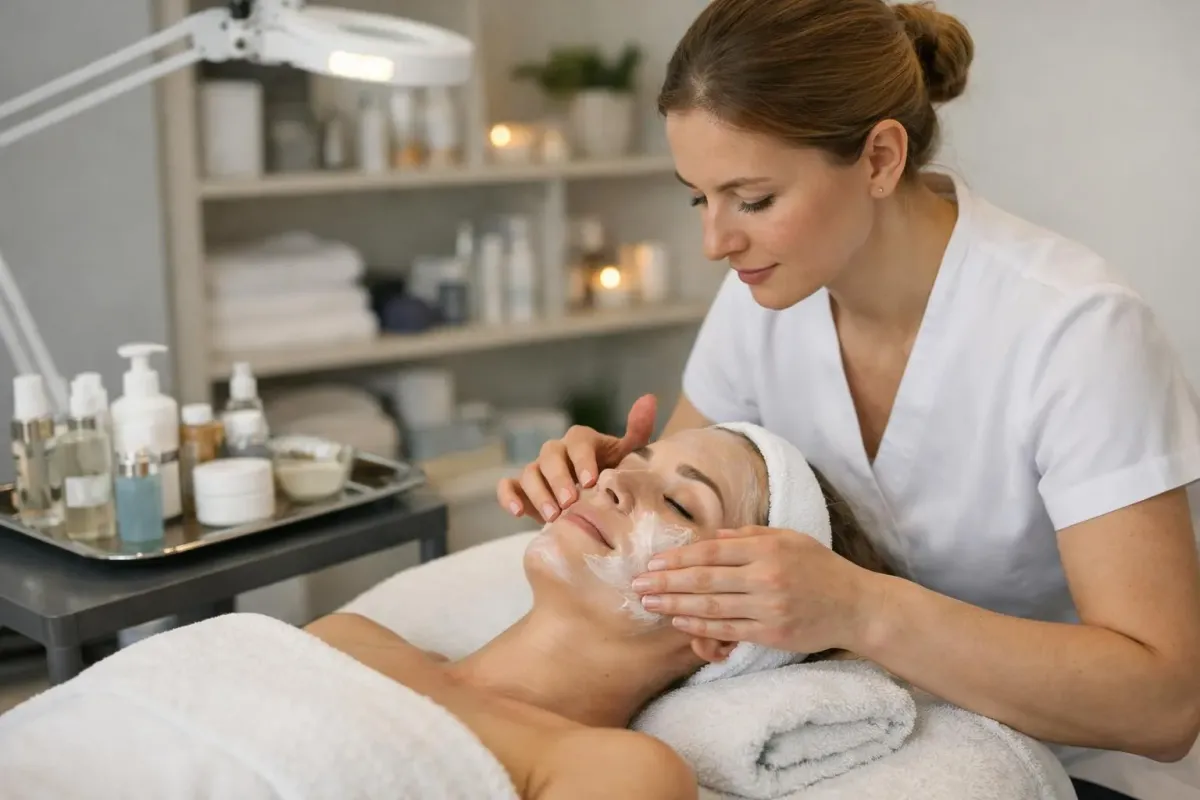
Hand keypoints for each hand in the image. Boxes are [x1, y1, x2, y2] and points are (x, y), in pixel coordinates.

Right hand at [496, 394, 656, 523]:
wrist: (600, 499)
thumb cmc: (615, 474)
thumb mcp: (630, 455)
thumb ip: (637, 431)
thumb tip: (648, 399)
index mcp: (582, 441)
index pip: (578, 443)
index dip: (582, 460)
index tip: (591, 481)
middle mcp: (557, 452)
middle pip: (550, 456)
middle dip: (559, 479)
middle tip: (570, 502)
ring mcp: (538, 470)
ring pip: (529, 473)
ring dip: (538, 493)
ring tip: (553, 516)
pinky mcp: (523, 489)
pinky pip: (509, 486)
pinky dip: (508, 496)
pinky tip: (518, 512)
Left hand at [631, 526, 880, 653]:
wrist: (856, 606)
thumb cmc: (820, 568)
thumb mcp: (789, 539)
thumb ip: (749, 536)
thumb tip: (710, 536)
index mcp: (767, 549)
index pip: (711, 552)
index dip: (678, 558)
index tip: (652, 564)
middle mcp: (766, 577)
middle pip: (705, 579)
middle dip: (666, 583)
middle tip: (637, 586)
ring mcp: (768, 608)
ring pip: (711, 607)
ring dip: (675, 606)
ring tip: (650, 605)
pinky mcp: (772, 633)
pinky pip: (728, 630)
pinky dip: (700, 627)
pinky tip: (680, 622)